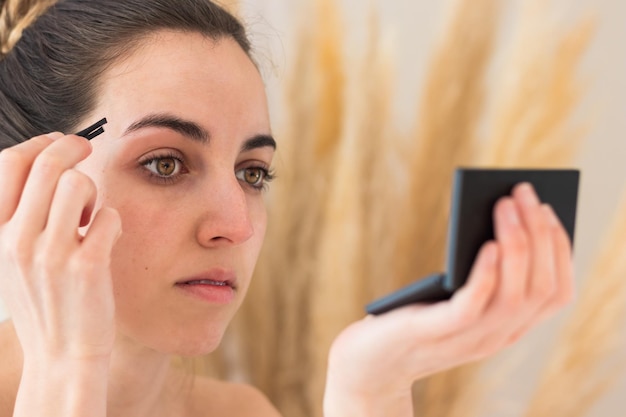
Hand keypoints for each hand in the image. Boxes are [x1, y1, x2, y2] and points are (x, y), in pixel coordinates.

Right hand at [0, 133, 120, 362]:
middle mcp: (18, 241)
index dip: (38, 143)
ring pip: (78, 184)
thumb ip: (21, 218)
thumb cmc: (45, 303)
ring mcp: (52, 255)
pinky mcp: (87, 267)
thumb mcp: (14, 261)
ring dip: (92, 191)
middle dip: (72, 147)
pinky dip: (113, 222)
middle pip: (46, 165)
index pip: (8, 164)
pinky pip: (109, 217)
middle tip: (88, 149)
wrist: (62, 356)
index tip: (59, 142)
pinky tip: (108, 239)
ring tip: (92, 215)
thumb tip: (45, 168)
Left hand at [324, 183, 573, 415]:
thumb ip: (477, 272)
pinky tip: (486, 244)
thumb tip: (495, 217)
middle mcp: (497, 337)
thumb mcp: (454, 297)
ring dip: (515, 244)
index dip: (558, 249)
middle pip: (540, 287)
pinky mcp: (436, 332)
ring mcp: (469, 339)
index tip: (547, 209)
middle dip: (539, 234)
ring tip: (504, 204)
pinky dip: (486, 275)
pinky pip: (472, 306)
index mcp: (508, 327)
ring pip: (514, 296)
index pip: (557, 293)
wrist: (370, 364)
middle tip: (523, 192)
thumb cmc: (413, 320)